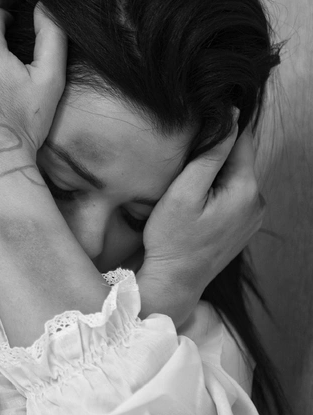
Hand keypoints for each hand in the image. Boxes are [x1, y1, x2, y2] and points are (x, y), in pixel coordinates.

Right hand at [137, 116, 264, 325]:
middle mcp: (257, 202)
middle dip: (215, 155)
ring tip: (187, 186)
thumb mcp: (184, 193)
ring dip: (215, 174)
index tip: (196, 132)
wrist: (174, 281)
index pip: (242, 140)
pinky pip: (233, 196)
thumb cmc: (172, 239)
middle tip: (183, 164)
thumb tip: (232, 119)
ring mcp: (252, 217)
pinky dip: (217, 191)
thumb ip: (210, 155)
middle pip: (239, 159)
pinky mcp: (243, 227)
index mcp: (246, 190)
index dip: (220, 129)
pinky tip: (196, 203)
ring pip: (235, 178)